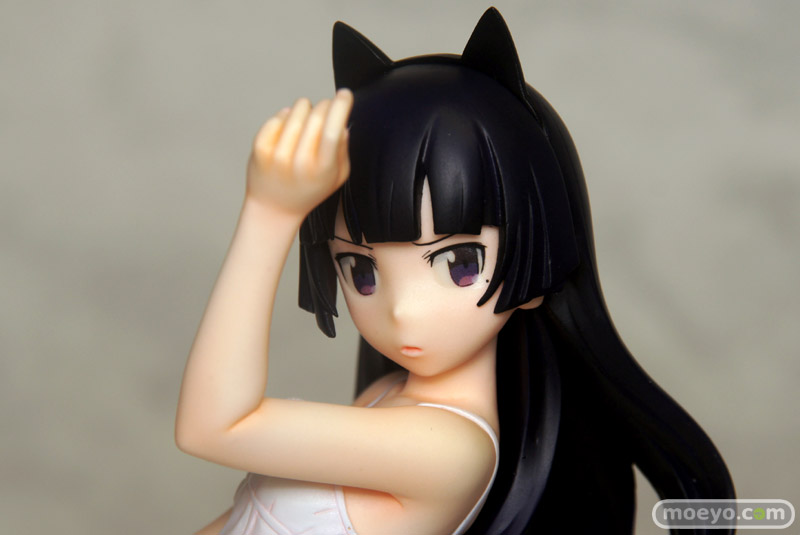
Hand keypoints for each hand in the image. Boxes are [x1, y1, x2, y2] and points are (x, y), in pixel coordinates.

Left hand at [246, 89, 352, 216]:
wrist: (274, 209)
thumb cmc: (309, 190)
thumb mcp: (336, 177)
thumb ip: (342, 151)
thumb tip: (342, 124)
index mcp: (323, 169)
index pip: (333, 130)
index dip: (341, 107)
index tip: (345, 93)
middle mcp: (299, 162)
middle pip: (317, 116)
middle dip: (325, 105)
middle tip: (327, 109)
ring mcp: (277, 155)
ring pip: (296, 111)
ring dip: (305, 108)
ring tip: (306, 121)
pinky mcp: (260, 148)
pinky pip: (277, 117)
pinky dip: (285, 117)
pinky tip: (288, 129)